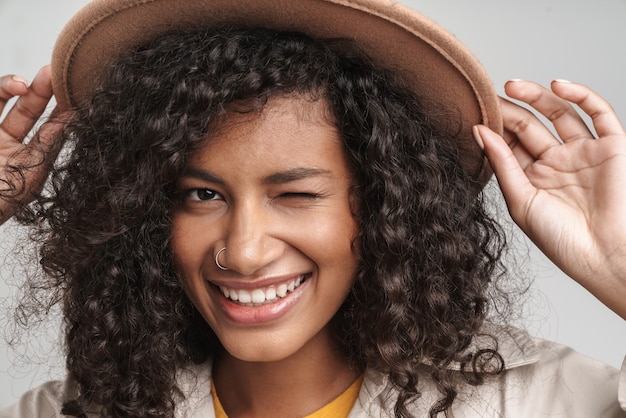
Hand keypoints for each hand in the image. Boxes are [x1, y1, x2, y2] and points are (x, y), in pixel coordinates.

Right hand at [0, 65, 63, 223]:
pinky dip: (1, 89)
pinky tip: (15, 86)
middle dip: (42, 91)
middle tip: (55, 73)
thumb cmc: (2, 200)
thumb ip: (47, 146)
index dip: (62, 111)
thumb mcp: (29, 175)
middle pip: (27, 111)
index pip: (49, 131)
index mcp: (26, 162)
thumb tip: (73, 118)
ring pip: (1, 100)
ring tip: (26, 82)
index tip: (77, 91)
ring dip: (15, 85)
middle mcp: (5, 147)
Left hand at [473, 80, 625, 318]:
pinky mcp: (612, 147)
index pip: (510, 144)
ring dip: (537, 96)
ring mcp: (584, 153)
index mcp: (533, 178)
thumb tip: (479, 131)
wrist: (604, 256)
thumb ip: (502, 164)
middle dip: (510, 110)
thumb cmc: (561, 240)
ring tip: (511, 86)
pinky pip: (599, 113)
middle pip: (530, 126)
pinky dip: (581, 95)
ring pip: (560, 113)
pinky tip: (557, 85)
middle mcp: (557, 162)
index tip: (474, 111)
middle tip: (489, 94)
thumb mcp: (520, 201)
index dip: (494, 127)